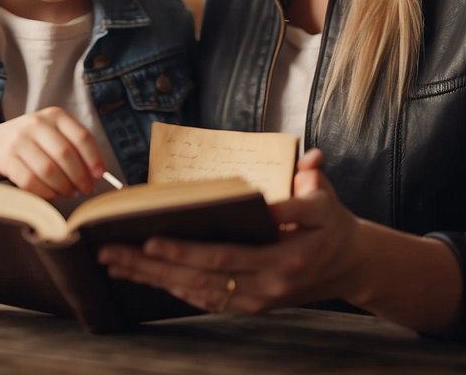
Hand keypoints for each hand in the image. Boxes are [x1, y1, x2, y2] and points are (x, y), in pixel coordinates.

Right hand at [0, 107, 105, 198]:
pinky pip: (30, 181)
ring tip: (69, 192)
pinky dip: (45, 192)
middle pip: (65, 154)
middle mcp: (37, 124)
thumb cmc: (37, 141)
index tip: (100, 174)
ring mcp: (20, 140)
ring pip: (48, 170)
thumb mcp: (56, 134)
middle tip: (86, 189)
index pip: (81, 136)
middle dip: (80, 177)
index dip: (94, 158)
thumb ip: (77, 149)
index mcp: (56, 116)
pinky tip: (52, 194)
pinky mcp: (7, 159)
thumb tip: (96, 174)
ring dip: (63, 187)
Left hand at [97, 148, 365, 312]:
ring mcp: (260, 297)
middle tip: (113, 250)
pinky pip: (207, 300)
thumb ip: (313, 178)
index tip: (154, 236)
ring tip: (115, 263)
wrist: (352, 265)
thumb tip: (309, 159)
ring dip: (153, 278)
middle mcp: (270, 281)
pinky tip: (145, 277)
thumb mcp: (327, 197)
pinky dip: (173, 289)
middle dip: (153, 263)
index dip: (189, 249)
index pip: (230, 253)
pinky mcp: (253, 305)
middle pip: (202, 274)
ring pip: (197, 290)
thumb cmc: (332, 223)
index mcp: (287, 254)